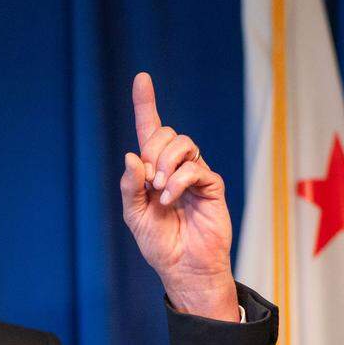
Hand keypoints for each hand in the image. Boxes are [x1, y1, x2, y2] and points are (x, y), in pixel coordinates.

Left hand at [120, 72, 239, 321]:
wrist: (183, 266)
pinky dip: (178, 181)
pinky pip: (195, 168)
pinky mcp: (212, 185)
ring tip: (160, 191)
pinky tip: (171, 199)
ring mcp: (195, 174)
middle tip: (149, 180)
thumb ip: (131, 187)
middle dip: (153, 150)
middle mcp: (175, 166)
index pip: (150, 130)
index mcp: (153, 170)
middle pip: (166, 133)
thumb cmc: (159, 243)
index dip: (146, 103)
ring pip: (182, 144)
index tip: (141, 78)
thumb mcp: (134, 215)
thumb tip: (132, 156)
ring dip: (165, 163)